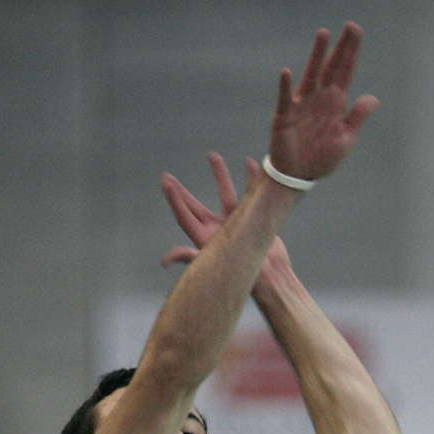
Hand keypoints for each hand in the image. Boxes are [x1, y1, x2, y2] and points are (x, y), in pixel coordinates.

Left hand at [161, 154, 289, 281]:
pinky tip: (250, 162)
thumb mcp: (211, 264)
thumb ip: (188, 257)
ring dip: (219, 174)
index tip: (166, 181)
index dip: (174, 200)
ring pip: (225, 192)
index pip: (184, 215)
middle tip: (168, 177)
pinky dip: (250, 177)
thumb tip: (164, 261)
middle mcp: (217, 229)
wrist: (269, 277)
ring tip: (212, 155)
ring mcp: (235, 223)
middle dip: (182, 191)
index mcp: (204, 238)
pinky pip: (250, 192)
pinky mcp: (253, 219)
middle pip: (195, 206)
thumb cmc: (240, 274)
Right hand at [266, 23, 377, 183]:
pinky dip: (286, 86)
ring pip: (311, 75)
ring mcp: (302, 104)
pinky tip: (287, 72)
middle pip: (332, 67)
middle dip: (341, 47)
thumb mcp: (345, 140)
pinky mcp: (285, 116)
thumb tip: (372, 98)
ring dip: (317, 55)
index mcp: (335, 104)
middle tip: (350, 26)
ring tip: (324, 34)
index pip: (345, 72)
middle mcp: (319, 98)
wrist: (298, 176)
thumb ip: (357, 117)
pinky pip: (286, 98)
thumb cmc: (321, 158)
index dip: (352, 52)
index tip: (357, 32)